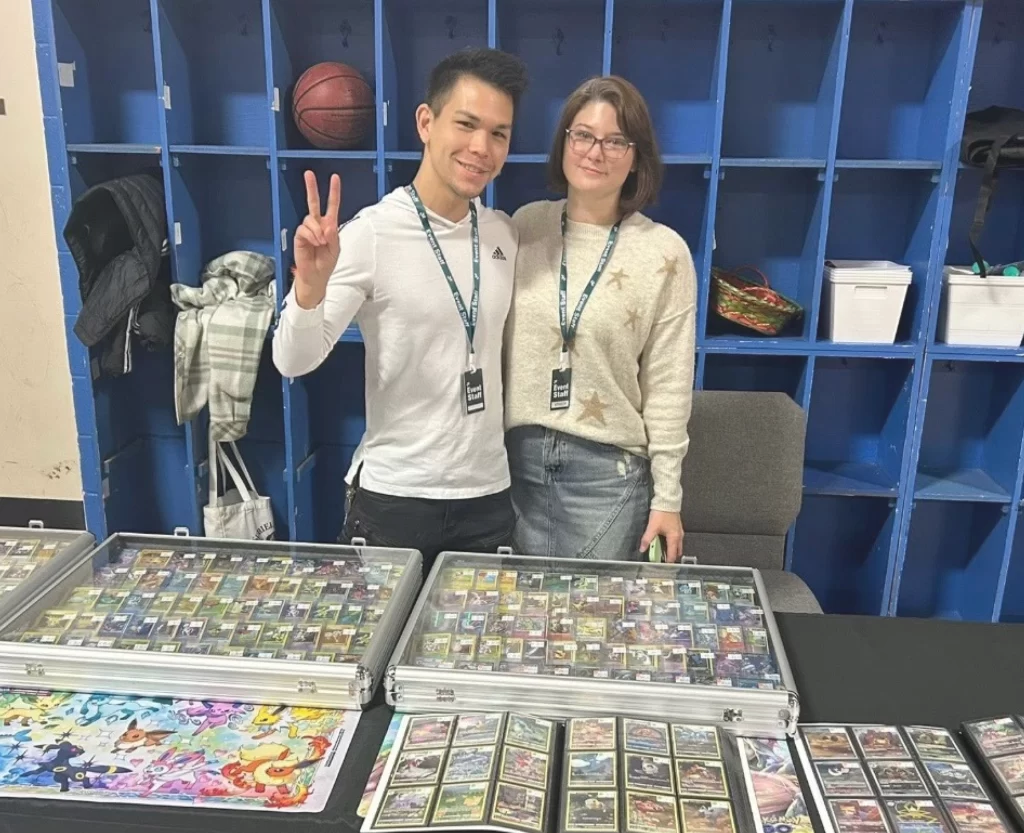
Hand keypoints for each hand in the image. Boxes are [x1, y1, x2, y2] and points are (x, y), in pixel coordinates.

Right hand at [293, 171, 341, 308]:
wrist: (316, 276)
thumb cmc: (326, 263)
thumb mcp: (335, 248)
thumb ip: (333, 235)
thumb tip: (327, 225)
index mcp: (329, 226)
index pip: (331, 206)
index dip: (333, 192)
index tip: (334, 178)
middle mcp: (317, 225)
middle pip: (313, 203)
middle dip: (311, 188)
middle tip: (308, 174)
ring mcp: (307, 230)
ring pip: (310, 219)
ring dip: (317, 230)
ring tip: (321, 242)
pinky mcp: (299, 236)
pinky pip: (304, 229)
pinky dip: (311, 235)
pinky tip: (314, 242)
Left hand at [640, 510, 683, 562]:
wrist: (667, 501)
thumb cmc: (662, 513)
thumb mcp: (652, 527)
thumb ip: (647, 539)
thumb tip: (642, 548)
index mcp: (674, 538)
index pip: (671, 555)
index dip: (666, 562)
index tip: (661, 566)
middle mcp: (679, 536)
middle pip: (676, 552)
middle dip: (670, 557)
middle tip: (661, 560)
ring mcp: (679, 531)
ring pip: (677, 545)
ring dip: (670, 550)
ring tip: (661, 551)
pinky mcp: (677, 527)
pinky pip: (676, 539)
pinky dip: (671, 543)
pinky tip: (663, 541)